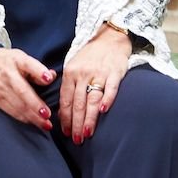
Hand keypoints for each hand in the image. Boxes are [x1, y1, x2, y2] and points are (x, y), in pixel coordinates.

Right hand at [0, 47, 56, 130]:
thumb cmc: (2, 60)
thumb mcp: (19, 57)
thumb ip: (36, 67)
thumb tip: (51, 77)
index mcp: (17, 61)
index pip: (29, 65)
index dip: (39, 72)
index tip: (48, 79)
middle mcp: (8, 75)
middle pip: (23, 92)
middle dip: (36, 105)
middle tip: (48, 115)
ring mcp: (0, 88)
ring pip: (18, 105)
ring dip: (32, 116)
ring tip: (44, 124)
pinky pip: (10, 111)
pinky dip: (22, 118)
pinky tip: (32, 122)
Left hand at [59, 24, 130, 143]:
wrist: (110, 38)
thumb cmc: (90, 56)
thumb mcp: (73, 66)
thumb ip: (69, 86)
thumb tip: (63, 111)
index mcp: (70, 73)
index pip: (65, 99)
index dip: (65, 118)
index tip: (66, 132)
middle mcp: (83, 73)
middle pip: (78, 103)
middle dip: (76, 124)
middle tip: (76, 140)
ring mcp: (99, 73)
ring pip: (92, 99)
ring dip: (89, 118)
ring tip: (87, 134)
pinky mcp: (115, 72)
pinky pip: (111, 88)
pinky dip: (107, 99)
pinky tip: (104, 111)